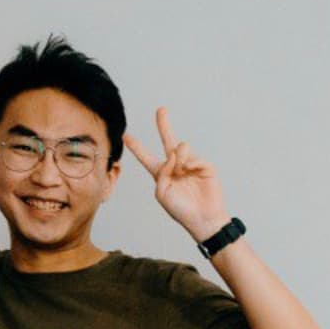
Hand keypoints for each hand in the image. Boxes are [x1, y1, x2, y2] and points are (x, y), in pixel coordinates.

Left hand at [123, 109, 230, 241]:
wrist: (203, 219)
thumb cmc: (181, 210)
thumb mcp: (162, 193)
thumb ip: (161, 173)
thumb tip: (171, 155)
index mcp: (161, 174)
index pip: (146, 157)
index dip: (136, 147)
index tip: (125, 135)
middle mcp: (175, 166)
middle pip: (167, 140)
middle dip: (164, 124)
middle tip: (161, 109)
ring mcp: (190, 164)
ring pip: (180, 147)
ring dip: (177, 157)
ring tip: (180, 170)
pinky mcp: (204, 165)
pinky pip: (192, 156)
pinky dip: (188, 162)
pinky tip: (190, 171)